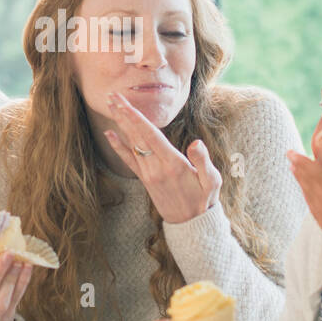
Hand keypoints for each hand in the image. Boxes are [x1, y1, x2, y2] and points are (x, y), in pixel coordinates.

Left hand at [102, 91, 220, 223]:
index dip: (136, 118)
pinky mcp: (145, 179)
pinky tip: (109, 134)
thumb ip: (203, 161)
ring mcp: (148, 174)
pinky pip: (129, 160)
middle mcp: (157, 168)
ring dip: (120, 124)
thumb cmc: (204, 200)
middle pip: (137, 136)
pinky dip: (118, 146)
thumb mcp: (212, 181)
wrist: (191, 225)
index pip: (151, 136)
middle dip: (124, 114)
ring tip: (111, 106)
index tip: (125, 103)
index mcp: (173, 164)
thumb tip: (196, 143)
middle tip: (112, 95)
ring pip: (131, 144)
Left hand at [287, 150, 321, 266]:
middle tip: (289, 155)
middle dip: (300, 169)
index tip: (293, 153)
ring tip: (293, 170)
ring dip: (301, 181)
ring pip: (310, 196)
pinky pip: (313, 210)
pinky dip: (307, 198)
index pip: (321, 176)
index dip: (306, 164)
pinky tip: (306, 194)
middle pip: (312, 184)